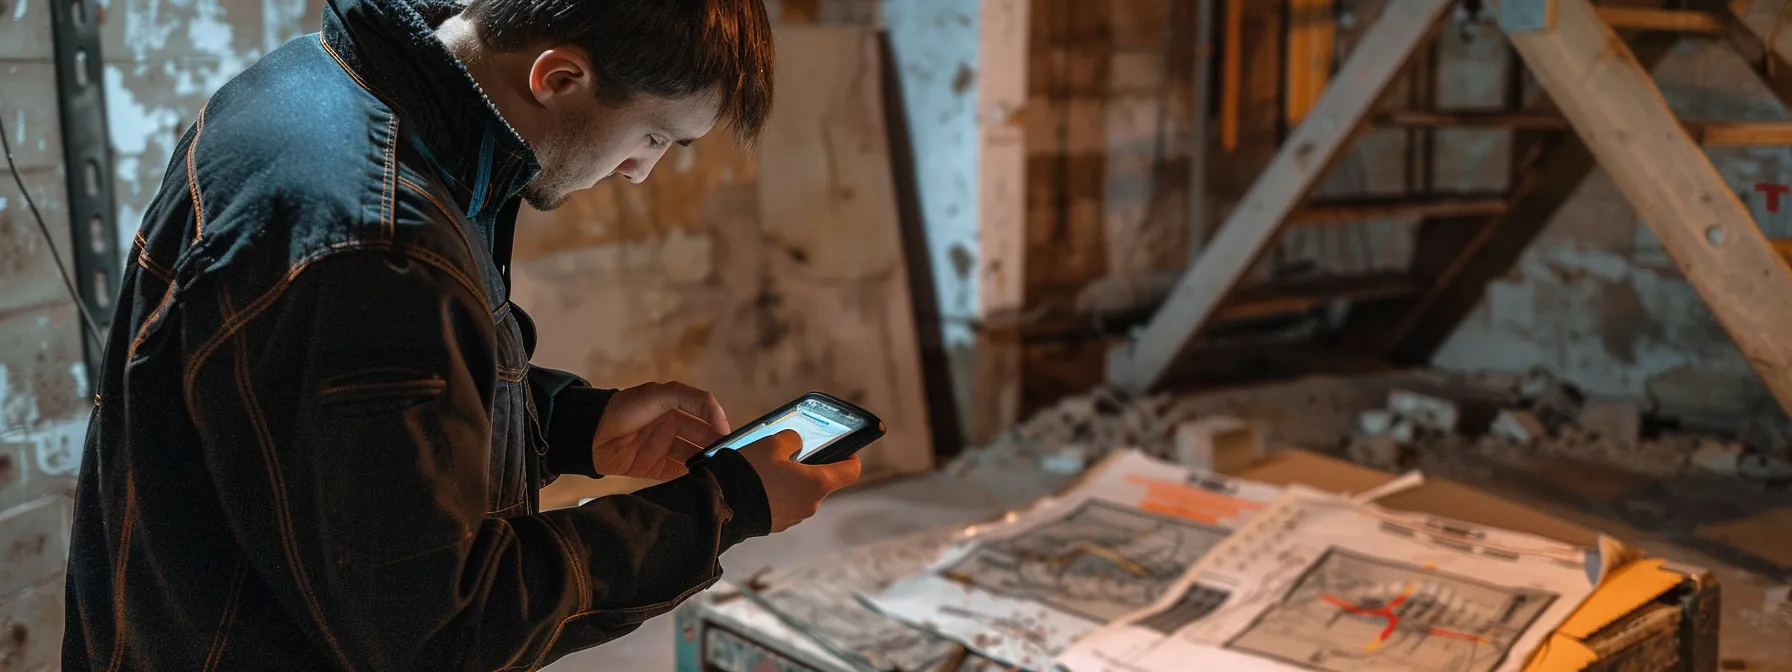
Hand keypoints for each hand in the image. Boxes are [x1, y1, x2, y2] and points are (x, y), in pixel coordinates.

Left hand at [591, 382, 730, 480]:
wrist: (592, 435)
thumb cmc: (626, 408)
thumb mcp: (659, 394)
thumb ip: (691, 398)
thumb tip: (719, 419)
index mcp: (677, 407)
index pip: (707, 414)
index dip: (719, 424)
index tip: (728, 436)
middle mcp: (674, 427)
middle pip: (704, 437)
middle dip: (717, 445)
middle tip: (729, 456)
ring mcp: (666, 449)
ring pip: (696, 456)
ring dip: (707, 462)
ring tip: (719, 469)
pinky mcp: (657, 468)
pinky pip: (681, 473)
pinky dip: (693, 476)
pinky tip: (704, 478)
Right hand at [737, 430, 861, 531]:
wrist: (722, 507)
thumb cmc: (751, 473)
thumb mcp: (772, 443)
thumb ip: (791, 439)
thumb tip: (796, 444)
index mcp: (818, 483)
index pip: (851, 471)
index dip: (850, 457)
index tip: (844, 448)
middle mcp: (811, 504)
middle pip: (821, 481)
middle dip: (809, 466)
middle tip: (790, 452)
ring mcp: (794, 517)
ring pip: (801, 492)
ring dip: (791, 480)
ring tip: (767, 467)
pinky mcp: (777, 524)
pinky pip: (784, 503)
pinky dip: (777, 493)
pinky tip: (758, 483)